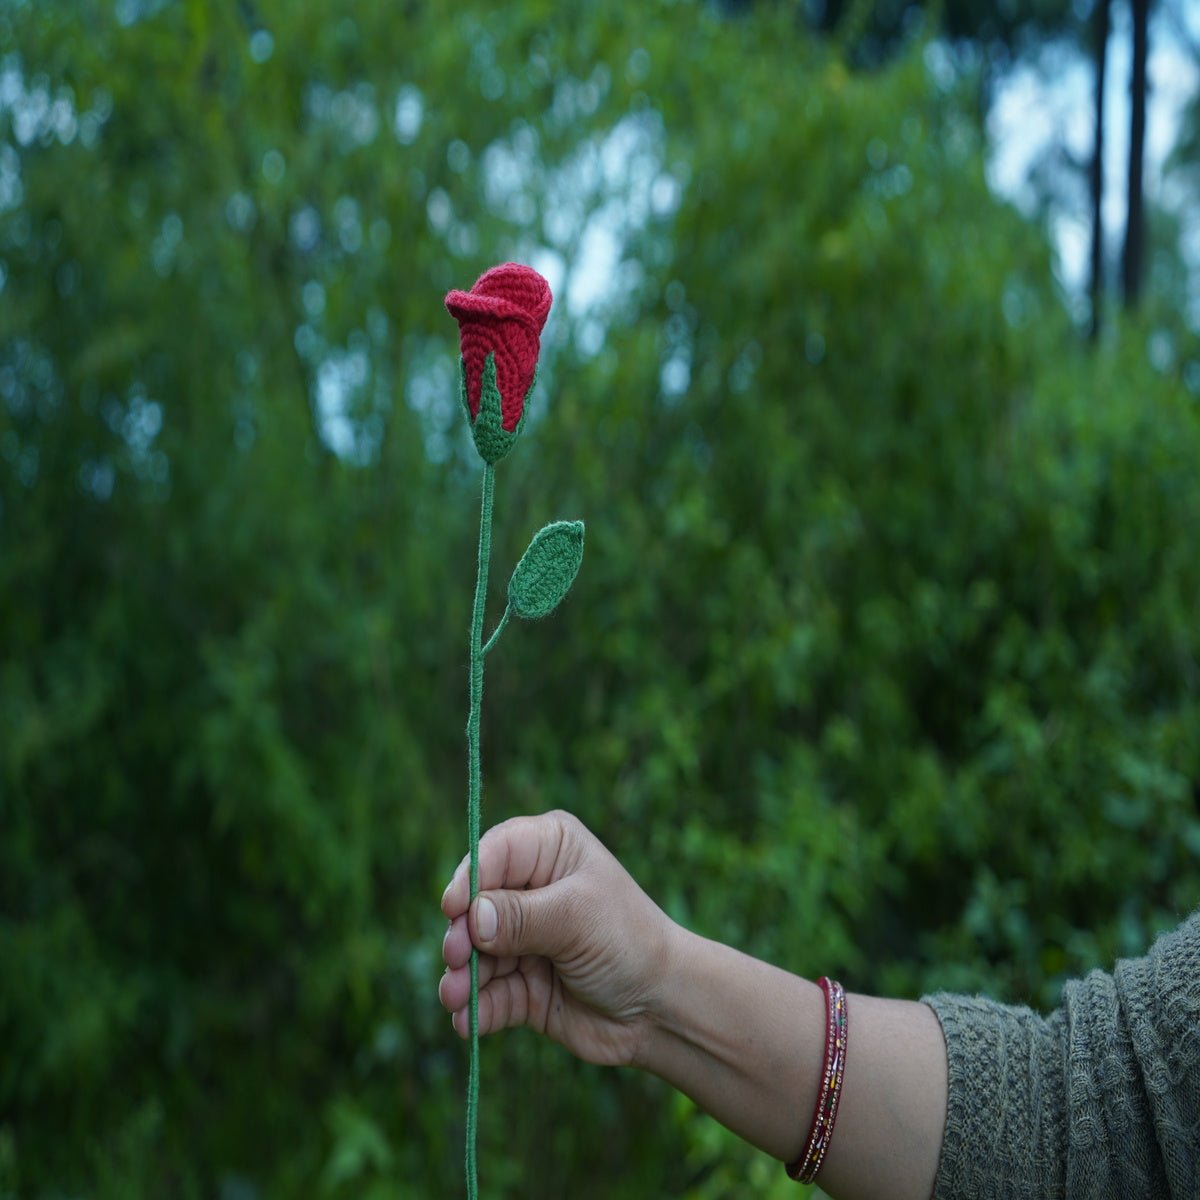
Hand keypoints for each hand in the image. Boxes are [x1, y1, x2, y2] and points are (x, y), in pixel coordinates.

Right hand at [438, 810, 674, 1067]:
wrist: (661, 1007)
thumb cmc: (629, 941)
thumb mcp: (578, 917)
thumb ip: (521, 916)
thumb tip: (472, 918)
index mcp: (549, 850)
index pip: (493, 852)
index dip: (469, 878)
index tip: (454, 908)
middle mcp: (529, 889)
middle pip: (473, 906)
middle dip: (460, 934)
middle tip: (456, 957)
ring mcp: (521, 940)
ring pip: (473, 954)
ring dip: (460, 976)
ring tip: (456, 997)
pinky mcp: (520, 985)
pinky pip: (485, 994)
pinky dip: (473, 1009)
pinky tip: (467, 1022)